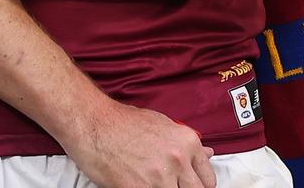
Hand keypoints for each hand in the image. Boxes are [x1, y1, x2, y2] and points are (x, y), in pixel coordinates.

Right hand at [63, 97, 215, 187]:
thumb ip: (186, 144)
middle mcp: (179, 160)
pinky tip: (140, 185)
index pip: (208, 180)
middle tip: (169, 185)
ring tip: (153, 183)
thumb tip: (209, 153)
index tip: (187, 185)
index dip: (197, 185)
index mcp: (187, 142)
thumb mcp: (161, 124)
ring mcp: (161, 178)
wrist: (94, 124)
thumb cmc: (124, 122)